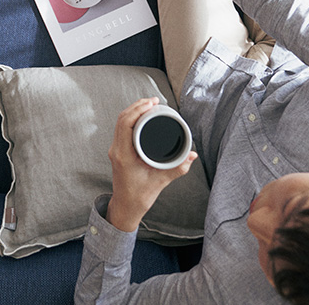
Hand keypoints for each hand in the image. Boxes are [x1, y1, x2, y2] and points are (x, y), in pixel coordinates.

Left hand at [106, 98, 197, 232]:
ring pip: (120, 122)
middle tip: (154, 100)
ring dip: (133, 110)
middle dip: (137, 106)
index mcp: (123, 155)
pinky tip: (141, 114)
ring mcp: (115, 149)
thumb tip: (192, 154)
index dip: (137, 109)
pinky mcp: (118, 150)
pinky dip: (130, 118)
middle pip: (122, 118)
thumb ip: (178, 168)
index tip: (152, 103)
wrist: (126, 208)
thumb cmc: (140, 197)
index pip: (125, 124)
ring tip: (150, 104)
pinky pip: (121, 128)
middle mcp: (116, 149)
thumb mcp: (160, 182)